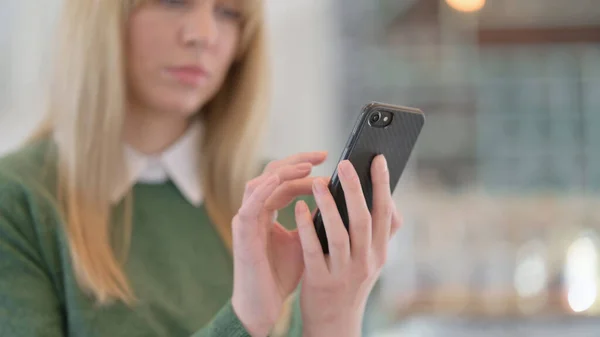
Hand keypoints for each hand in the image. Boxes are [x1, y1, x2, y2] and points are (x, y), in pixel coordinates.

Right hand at [231, 152, 326, 336]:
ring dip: (283, 172)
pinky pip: (249, 204)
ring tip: (307, 166)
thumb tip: (340, 202)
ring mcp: (246, 220)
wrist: (264, 304)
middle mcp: (256, 210)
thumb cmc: (281, 274)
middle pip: (272, 174)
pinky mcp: (241, 233)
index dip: (305, 168)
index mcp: (269, 210)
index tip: (329, 160)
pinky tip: (278, 179)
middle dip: (297, 161)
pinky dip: (262, 189)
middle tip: (323, 154)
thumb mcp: (305, 241)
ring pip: (259, 183)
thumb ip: (315, 221)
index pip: (286, 180)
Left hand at [295, 155, 401, 336]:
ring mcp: (344, 273)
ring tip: (318, 182)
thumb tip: (388, 198)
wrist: (334, 323)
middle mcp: (366, 262)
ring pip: (339, 235)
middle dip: (356, 190)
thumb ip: (379, 232)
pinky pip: (313, 250)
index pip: (385, 214)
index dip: (382, 186)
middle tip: (345, 164)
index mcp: (379, 253)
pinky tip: (299, 209)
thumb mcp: (372, 260)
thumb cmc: (350, 282)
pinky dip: (307, 228)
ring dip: (329, 206)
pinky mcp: (320, 281)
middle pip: (364, 221)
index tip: (378, 159)